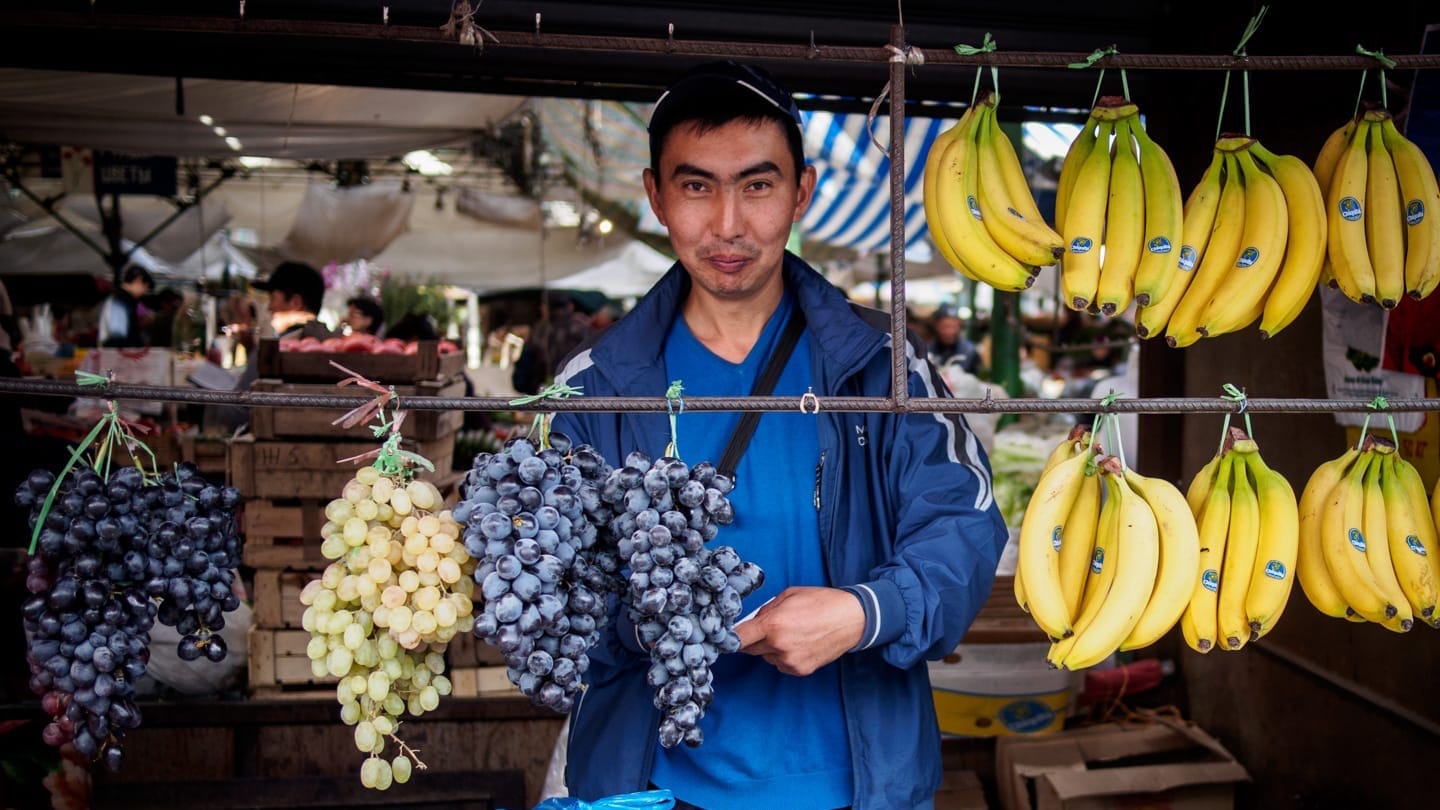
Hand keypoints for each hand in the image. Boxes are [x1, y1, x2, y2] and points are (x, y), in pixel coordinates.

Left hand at [735, 586, 864, 675]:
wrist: (852, 619)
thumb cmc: (821, 602)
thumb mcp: (788, 595)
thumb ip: (765, 610)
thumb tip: (751, 621)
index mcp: (773, 625)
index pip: (738, 638)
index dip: (728, 637)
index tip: (723, 636)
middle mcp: (779, 646)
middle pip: (749, 648)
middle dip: (753, 638)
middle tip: (768, 626)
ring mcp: (790, 661)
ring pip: (766, 656)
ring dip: (770, 647)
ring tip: (791, 632)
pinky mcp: (800, 670)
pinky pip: (780, 664)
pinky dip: (783, 655)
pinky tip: (799, 642)